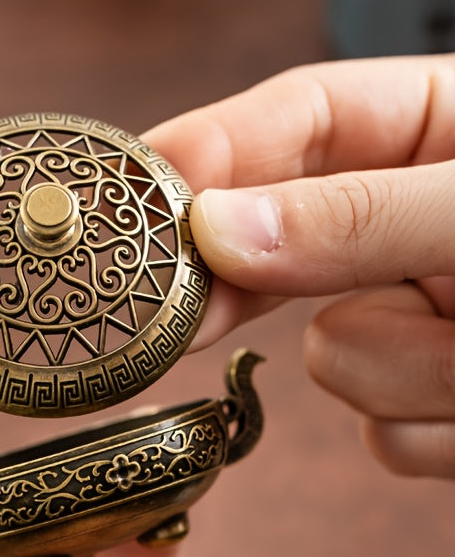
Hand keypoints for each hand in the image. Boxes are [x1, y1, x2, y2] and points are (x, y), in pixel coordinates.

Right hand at [144, 54, 454, 478]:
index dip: (201, 158)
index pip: (286, 124)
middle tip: (183, 311)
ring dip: (411, 371)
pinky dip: (438, 431)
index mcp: (432, 133)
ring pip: (338, 358)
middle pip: (283, 246)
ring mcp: (419, 316)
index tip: (132, 205)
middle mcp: (411, 225)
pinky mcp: (436, 402)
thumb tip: (219, 228)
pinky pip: (385, 432)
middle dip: (254, 281)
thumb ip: (364, 214)